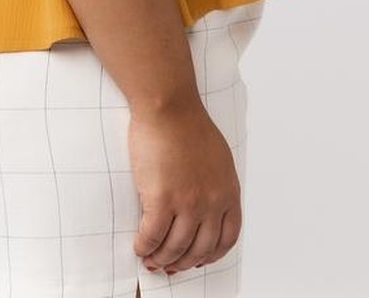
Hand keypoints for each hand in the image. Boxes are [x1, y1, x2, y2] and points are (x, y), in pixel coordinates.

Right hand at [128, 97, 241, 275]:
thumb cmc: (187, 124)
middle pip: (200, 249)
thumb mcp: (217, 157)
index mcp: (228, 191)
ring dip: (162, 259)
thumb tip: (206, 208)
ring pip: (175, 249)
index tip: (198, 258)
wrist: (168, 105)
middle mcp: (212, 202)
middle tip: (170, 265)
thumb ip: (216, 184)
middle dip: (183, 262)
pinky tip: (140, 246)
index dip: (211, 254)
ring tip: (151, 258)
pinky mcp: (162, 199)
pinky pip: (152, 237)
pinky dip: (145, 247)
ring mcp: (188, 203)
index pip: (227, 239)